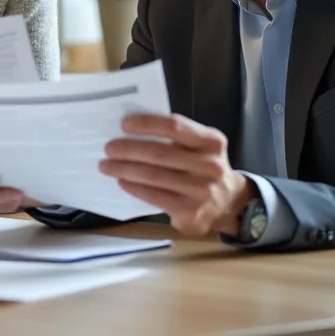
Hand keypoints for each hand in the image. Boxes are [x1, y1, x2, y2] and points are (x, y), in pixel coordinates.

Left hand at [100, 114, 254, 237]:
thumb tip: (132, 129)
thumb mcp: (201, 146)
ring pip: (153, 176)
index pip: (175, 127)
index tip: (124, 124)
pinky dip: (134, 187)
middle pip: (159, 153)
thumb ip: (177, 137)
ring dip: (124, 169)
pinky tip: (122, 181)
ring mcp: (201, 191)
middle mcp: (210, 166)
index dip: (147, 124)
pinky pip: (154, 196)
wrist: (228, 203)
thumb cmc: (203, 167)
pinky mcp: (190, 212)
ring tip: (106, 165)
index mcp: (212, 142)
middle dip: (128, 149)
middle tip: (108, 148)